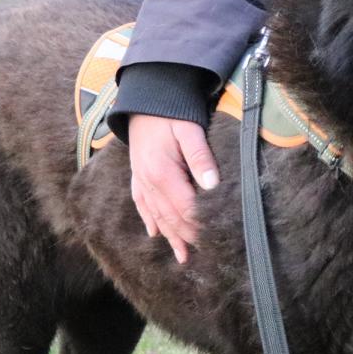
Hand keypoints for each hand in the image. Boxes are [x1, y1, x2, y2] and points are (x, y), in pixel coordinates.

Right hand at [127, 114, 218, 264]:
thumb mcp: (190, 129)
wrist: (146, 97)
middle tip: (206, 253)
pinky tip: (154, 233)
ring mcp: (140, 180)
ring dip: (170, 236)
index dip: (200, 225)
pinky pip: (141, 204)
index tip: (215, 239)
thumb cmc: (172, 113)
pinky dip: (149, 220)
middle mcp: (148, 181)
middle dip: (188, 237)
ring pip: (156, 215)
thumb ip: (201, 157)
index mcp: (162, 173)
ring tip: (183, 256)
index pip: (185, 208)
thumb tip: (212, 185)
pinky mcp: (137, 175)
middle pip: (171, 217)